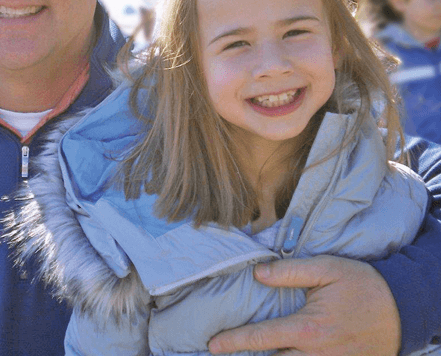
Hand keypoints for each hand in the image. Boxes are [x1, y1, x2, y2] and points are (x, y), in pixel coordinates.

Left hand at [208, 256, 400, 355]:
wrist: (402, 308)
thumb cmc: (362, 284)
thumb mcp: (326, 269)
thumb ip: (289, 272)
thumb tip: (257, 274)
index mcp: (309, 328)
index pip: (263, 338)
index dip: (235, 342)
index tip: (213, 344)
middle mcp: (317, 354)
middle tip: (223, 354)